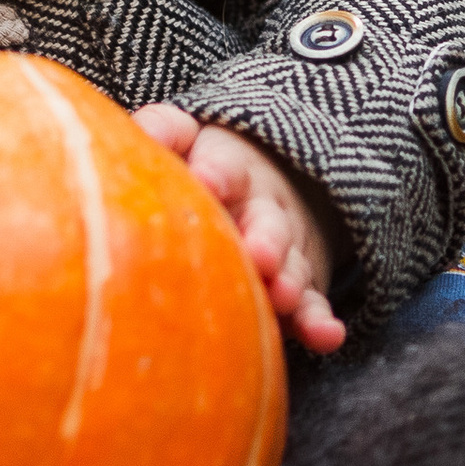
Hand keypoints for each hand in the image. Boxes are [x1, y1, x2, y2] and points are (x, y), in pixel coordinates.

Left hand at [134, 104, 345, 353]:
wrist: (265, 187)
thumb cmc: (205, 167)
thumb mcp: (186, 139)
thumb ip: (163, 130)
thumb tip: (138, 131)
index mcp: (228, 170)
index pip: (224, 165)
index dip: (216, 173)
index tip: (205, 181)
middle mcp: (262, 210)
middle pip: (266, 221)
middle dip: (264, 238)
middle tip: (258, 253)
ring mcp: (285, 251)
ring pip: (292, 266)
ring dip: (289, 281)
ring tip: (282, 295)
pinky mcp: (301, 289)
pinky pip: (313, 306)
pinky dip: (320, 323)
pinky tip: (326, 335)